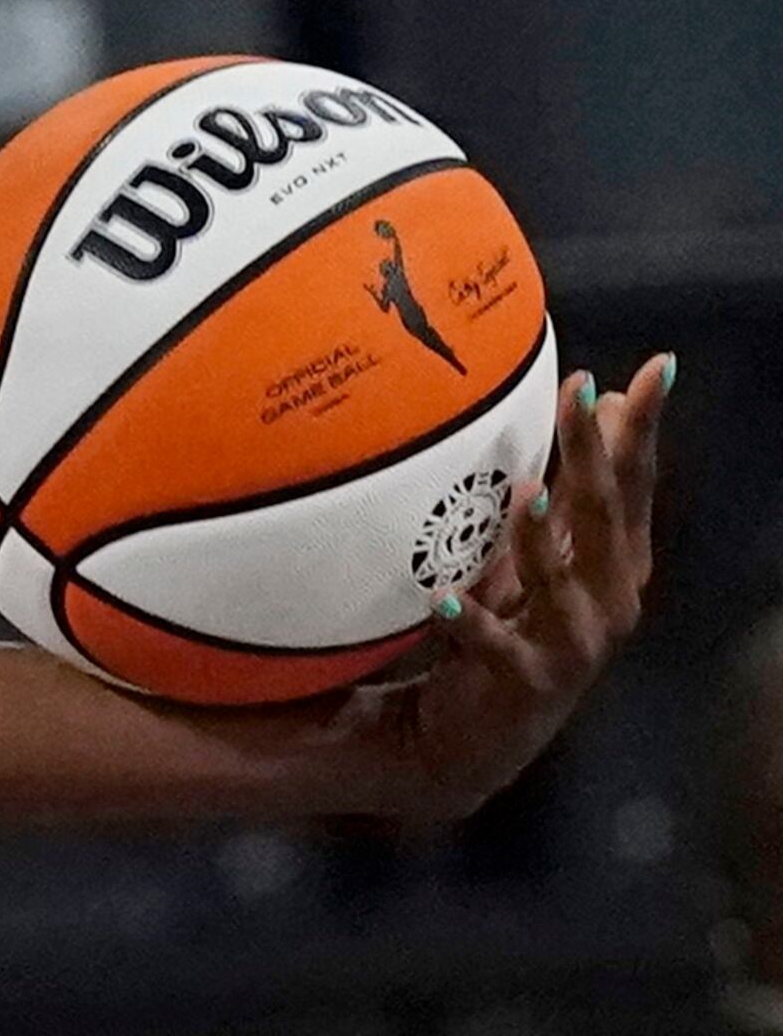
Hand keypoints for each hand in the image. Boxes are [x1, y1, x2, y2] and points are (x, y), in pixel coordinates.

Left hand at [366, 353, 673, 821]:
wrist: (468, 736)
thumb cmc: (509, 626)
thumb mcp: (539, 550)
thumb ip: (569, 484)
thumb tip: (597, 393)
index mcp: (614, 565)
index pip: (635, 484)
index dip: (645, 428)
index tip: (657, 366)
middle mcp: (607, 603)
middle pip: (605, 518)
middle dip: (597, 455)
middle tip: (583, 393)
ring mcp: (570, 648)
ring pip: (562, 584)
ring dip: (543, 538)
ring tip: (527, 490)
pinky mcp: (523, 688)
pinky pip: (497, 649)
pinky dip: (475, 623)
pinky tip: (446, 598)